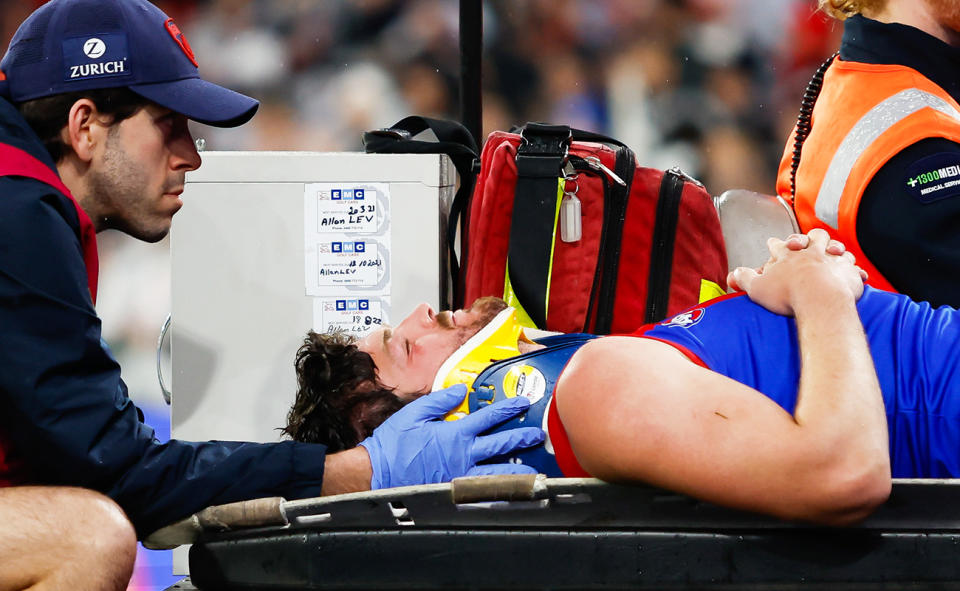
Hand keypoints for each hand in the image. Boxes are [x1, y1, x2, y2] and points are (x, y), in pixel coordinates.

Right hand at [359, 384, 544, 488]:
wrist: (376, 475)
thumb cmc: (392, 446)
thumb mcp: (414, 414)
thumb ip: (440, 401)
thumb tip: (460, 391)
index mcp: (454, 433)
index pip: (488, 417)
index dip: (508, 409)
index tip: (522, 404)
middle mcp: (462, 455)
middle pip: (500, 445)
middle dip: (521, 437)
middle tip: (536, 434)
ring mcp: (461, 476)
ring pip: (497, 472)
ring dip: (517, 468)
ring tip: (533, 468)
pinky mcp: (455, 493)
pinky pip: (483, 494)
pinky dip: (499, 494)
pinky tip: (510, 495)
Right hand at [726, 229, 866, 315]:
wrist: (819, 300)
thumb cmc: (787, 294)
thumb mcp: (757, 288)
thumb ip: (744, 279)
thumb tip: (732, 274)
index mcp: (788, 256)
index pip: (779, 245)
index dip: (775, 244)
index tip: (773, 242)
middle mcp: (811, 253)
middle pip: (812, 238)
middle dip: (810, 238)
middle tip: (808, 241)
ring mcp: (831, 260)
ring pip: (835, 247)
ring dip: (835, 249)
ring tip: (834, 251)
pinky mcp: (847, 271)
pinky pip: (853, 266)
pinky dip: (854, 268)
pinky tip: (856, 271)